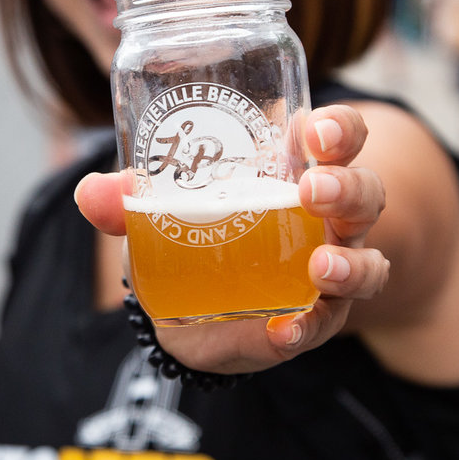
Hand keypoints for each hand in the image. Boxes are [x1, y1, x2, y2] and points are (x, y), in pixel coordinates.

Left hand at [75, 104, 387, 372]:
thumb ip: (130, 204)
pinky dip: (307, 327)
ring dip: (350, 262)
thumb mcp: (165, 215)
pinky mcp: (316, 320)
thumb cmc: (202, 235)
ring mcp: (331, 270)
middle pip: (365, 192)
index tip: (314, 130)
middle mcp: (329, 218)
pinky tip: (284, 331)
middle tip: (311, 191)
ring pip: (367, 261)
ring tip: (321, 266)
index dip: (339, 128)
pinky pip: (327, 323)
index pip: (339, 137)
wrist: (207, 311)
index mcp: (297, 172)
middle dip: (346, 187)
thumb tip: (91, 192)